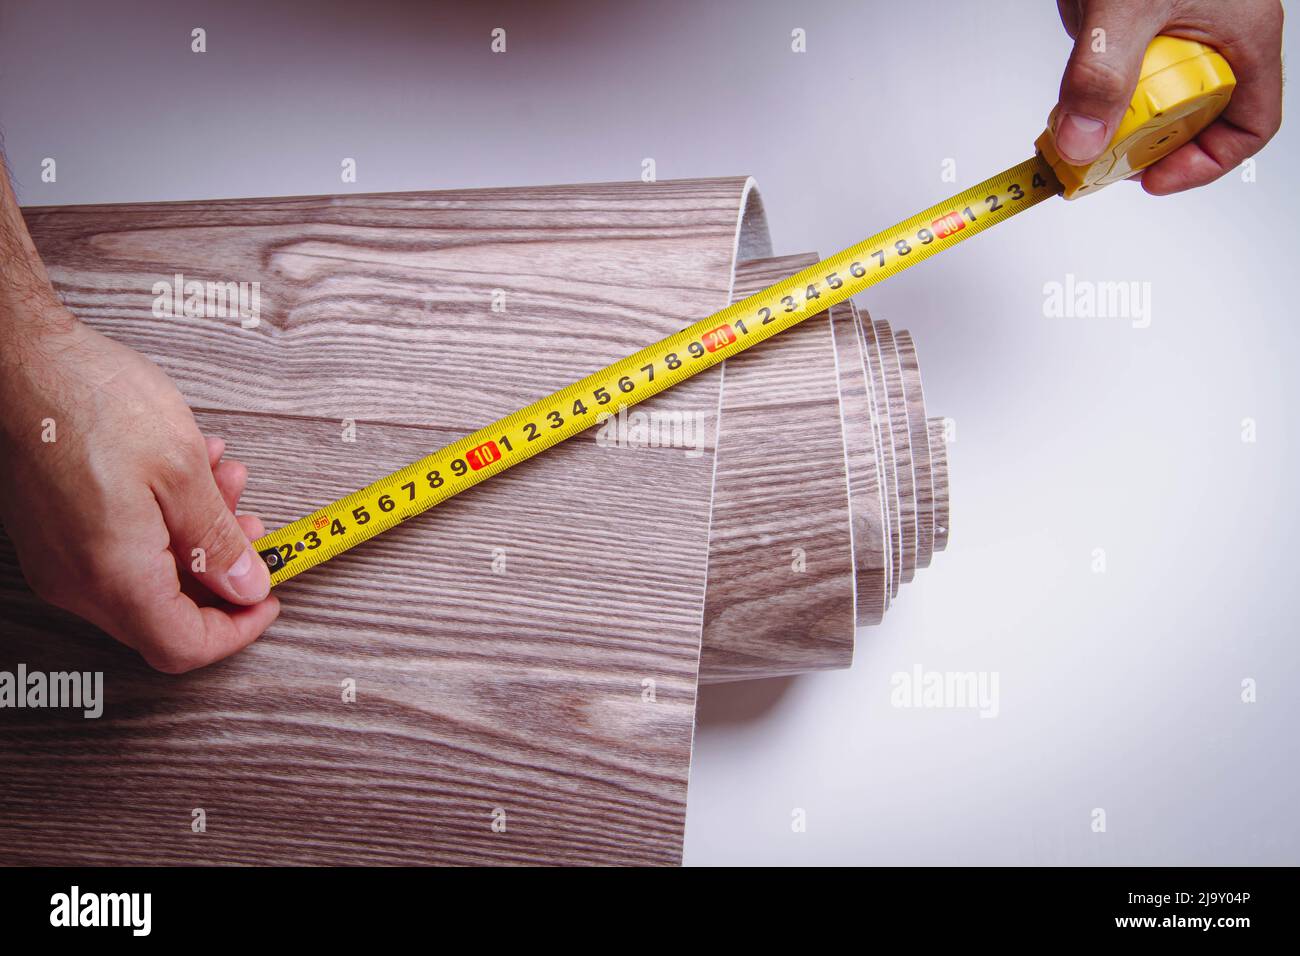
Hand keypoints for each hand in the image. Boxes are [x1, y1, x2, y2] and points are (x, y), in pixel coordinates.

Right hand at [0, 311, 279, 672]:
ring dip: (196, 535)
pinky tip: (187, 474)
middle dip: (221, 573)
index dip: (236, 630)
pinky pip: (119, 551)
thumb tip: (246, 587)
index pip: (183, 646)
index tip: (268, 599)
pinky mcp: (53, 535)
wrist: (20, 362)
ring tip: (226, 478)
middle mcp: (77, 583)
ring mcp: (59, 561)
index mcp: (114, 577)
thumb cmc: (91, 402)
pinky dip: (163, 522)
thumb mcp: (183, 469)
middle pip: (166, 615)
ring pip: (147, 578)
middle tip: (252, 526)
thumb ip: (217, 541)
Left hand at [1053, 0, 1282, 193]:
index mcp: (1244, 34)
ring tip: (1079, 115)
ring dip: (1112, 119)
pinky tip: (1070, 80)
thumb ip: (1101, 77)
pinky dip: (1091, 90)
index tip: (1153, 178)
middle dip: (1146, 143)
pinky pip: (1118, 75)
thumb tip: (1080, 142)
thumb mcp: (1123, 8)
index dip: (1207, 163)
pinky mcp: (1133, 26)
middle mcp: (1214, 37)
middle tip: (1099, 153)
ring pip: (1150, 100)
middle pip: (1193, 120)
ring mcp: (1173, 32)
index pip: (1249, 125)